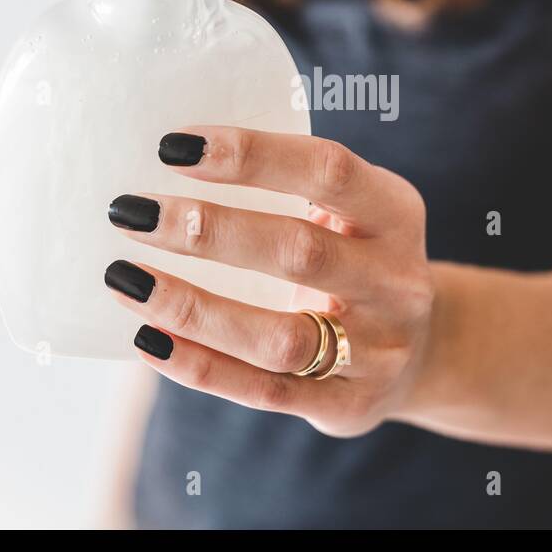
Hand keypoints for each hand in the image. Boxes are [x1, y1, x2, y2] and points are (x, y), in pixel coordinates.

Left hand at [105, 127, 434, 436]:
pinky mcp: (346, 406)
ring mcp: (377, 352)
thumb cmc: (357, 257)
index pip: (328, 171)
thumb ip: (289, 185)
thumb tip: (169, 154)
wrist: (426, 349)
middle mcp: (396, 282)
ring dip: (192, 308)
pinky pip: (263, 391)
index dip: (253, 155)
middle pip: (298, 252)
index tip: (172, 145)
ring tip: (125, 278)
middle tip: (131, 212)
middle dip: (206, 231)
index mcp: (395, 213)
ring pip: (277, 337)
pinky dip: (199, 365)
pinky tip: (148, 338)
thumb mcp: (351, 211)